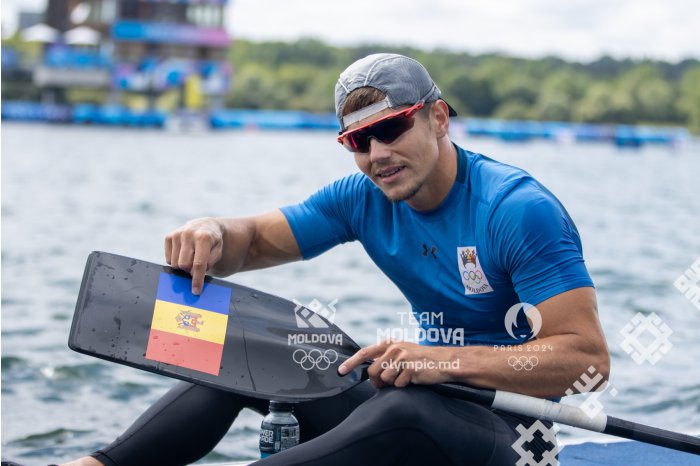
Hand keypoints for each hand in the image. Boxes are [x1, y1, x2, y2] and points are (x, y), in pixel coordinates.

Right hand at [164, 217, 223, 294]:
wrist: (206, 225)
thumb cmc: (213, 242)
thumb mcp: (218, 251)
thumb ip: (210, 262)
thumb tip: (197, 275)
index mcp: (204, 237)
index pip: (198, 264)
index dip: (197, 279)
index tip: (196, 291)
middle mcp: (188, 233)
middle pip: (184, 265)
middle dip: (190, 271)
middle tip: (197, 267)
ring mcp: (177, 234)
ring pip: (175, 264)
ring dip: (183, 266)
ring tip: (191, 257)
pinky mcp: (169, 237)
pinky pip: (168, 260)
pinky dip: (176, 261)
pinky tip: (184, 253)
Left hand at [338, 340, 455, 388]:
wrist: (444, 361)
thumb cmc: (420, 359)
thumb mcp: (401, 352)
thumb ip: (385, 357)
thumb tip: (367, 370)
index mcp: (389, 343)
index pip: (365, 353)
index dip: (351, 363)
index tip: (341, 371)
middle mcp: (394, 348)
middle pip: (372, 371)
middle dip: (377, 382)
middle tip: (388, 383)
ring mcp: (402, 358)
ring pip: (385, 380)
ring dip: (393, 384)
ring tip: (405, 377)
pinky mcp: (410, 368)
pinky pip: (398, 385)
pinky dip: (404, 386)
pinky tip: (413, 378)